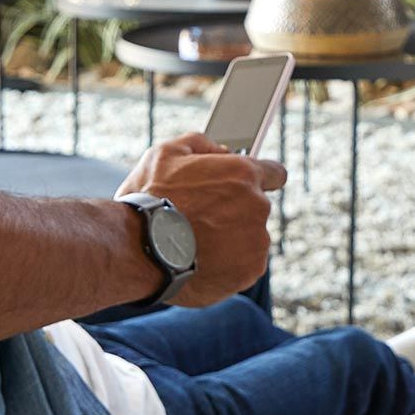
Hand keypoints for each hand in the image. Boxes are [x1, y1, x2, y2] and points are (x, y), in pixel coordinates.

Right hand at [120, 133, 283, 305]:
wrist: (139, 250)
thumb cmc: (149, 200)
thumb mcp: (165, 154)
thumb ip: (201, 145)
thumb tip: (222, 151)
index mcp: (243, 174)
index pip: (275, 173)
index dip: (261, 179)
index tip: (247, 188)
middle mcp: (258, 206)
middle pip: (257, 208)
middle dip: (236, 211)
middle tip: (202, 219)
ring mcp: (257, 240)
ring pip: (251, 237)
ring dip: (232, 239)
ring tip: (196, 242)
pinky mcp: (251, 270)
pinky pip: (245, 264)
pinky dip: (228, 264)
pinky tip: (201, 260)